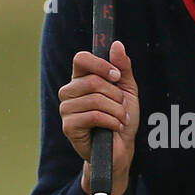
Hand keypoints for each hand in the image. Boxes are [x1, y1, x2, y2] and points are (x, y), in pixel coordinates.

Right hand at [58, 40, 139, 194]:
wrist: (120, 149)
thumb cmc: (122, 119)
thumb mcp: (127, 90)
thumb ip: (123, 68)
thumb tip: (116, 45)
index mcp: (81, 79)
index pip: (81, 59)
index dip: (100, 64)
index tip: (116, 76)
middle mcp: (69, 92)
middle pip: (92, 81)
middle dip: (115, 95)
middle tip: (122, 107)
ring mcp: (66, 109)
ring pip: (95, 99)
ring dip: (116, 110)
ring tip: (121, 119)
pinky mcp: (68, 126)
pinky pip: (93, 115)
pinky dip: (111, 121)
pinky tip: (115, 127)